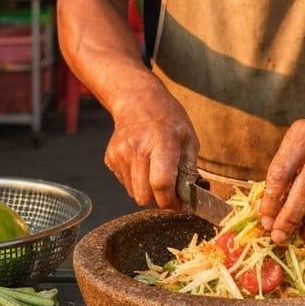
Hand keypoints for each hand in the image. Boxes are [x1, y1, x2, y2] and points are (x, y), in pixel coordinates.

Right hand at [105, 89, 198, 210]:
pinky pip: (125, 183)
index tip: (179, 204)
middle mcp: (137, 149)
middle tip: (169, 191)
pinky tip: (143, 164)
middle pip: (144, 196)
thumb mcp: (189, 139)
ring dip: (147, 190)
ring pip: (134, 193)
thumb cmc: (168, 119)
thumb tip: (194, 196)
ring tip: (155, 172)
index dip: (171, 201)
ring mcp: (120, 154)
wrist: (137, 101)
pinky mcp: (111, 158)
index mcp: (161, 143)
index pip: (161, 184)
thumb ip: (190, 169)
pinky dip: (136, 181)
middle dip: (158, 200)